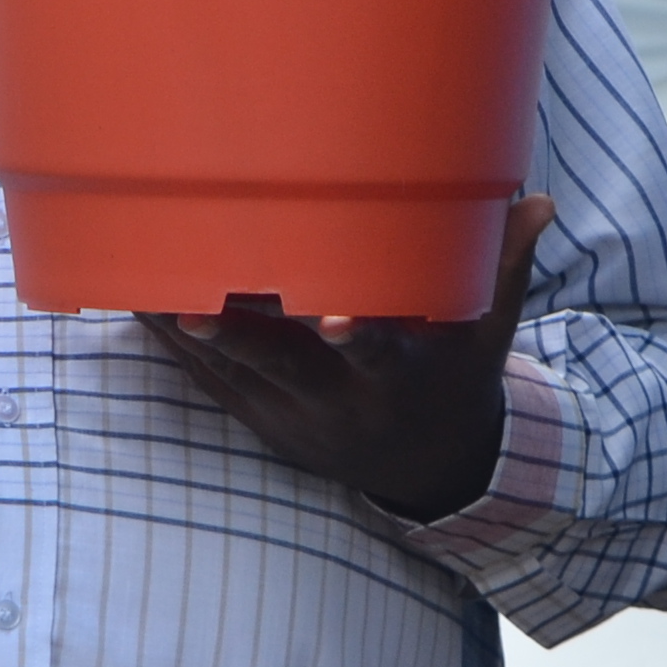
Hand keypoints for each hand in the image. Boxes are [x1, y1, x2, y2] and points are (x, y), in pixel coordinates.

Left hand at [142, 195, 558, 520]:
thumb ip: (504, 266)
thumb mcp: (487, 333)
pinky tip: (129, 296)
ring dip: (182, 331)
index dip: (359, 334)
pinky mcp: (255, 416)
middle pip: (281, 369)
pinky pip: (203, 380)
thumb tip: (538, 200)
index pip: (378, 354)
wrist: (421, 466)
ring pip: (228, 374)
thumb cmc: (454, 376)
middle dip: (236, 339)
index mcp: (398, 376)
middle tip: (191, 308)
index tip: (336, 316)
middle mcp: (339, 401)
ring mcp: (290, 414)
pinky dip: (169, 342)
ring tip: (132, 283)